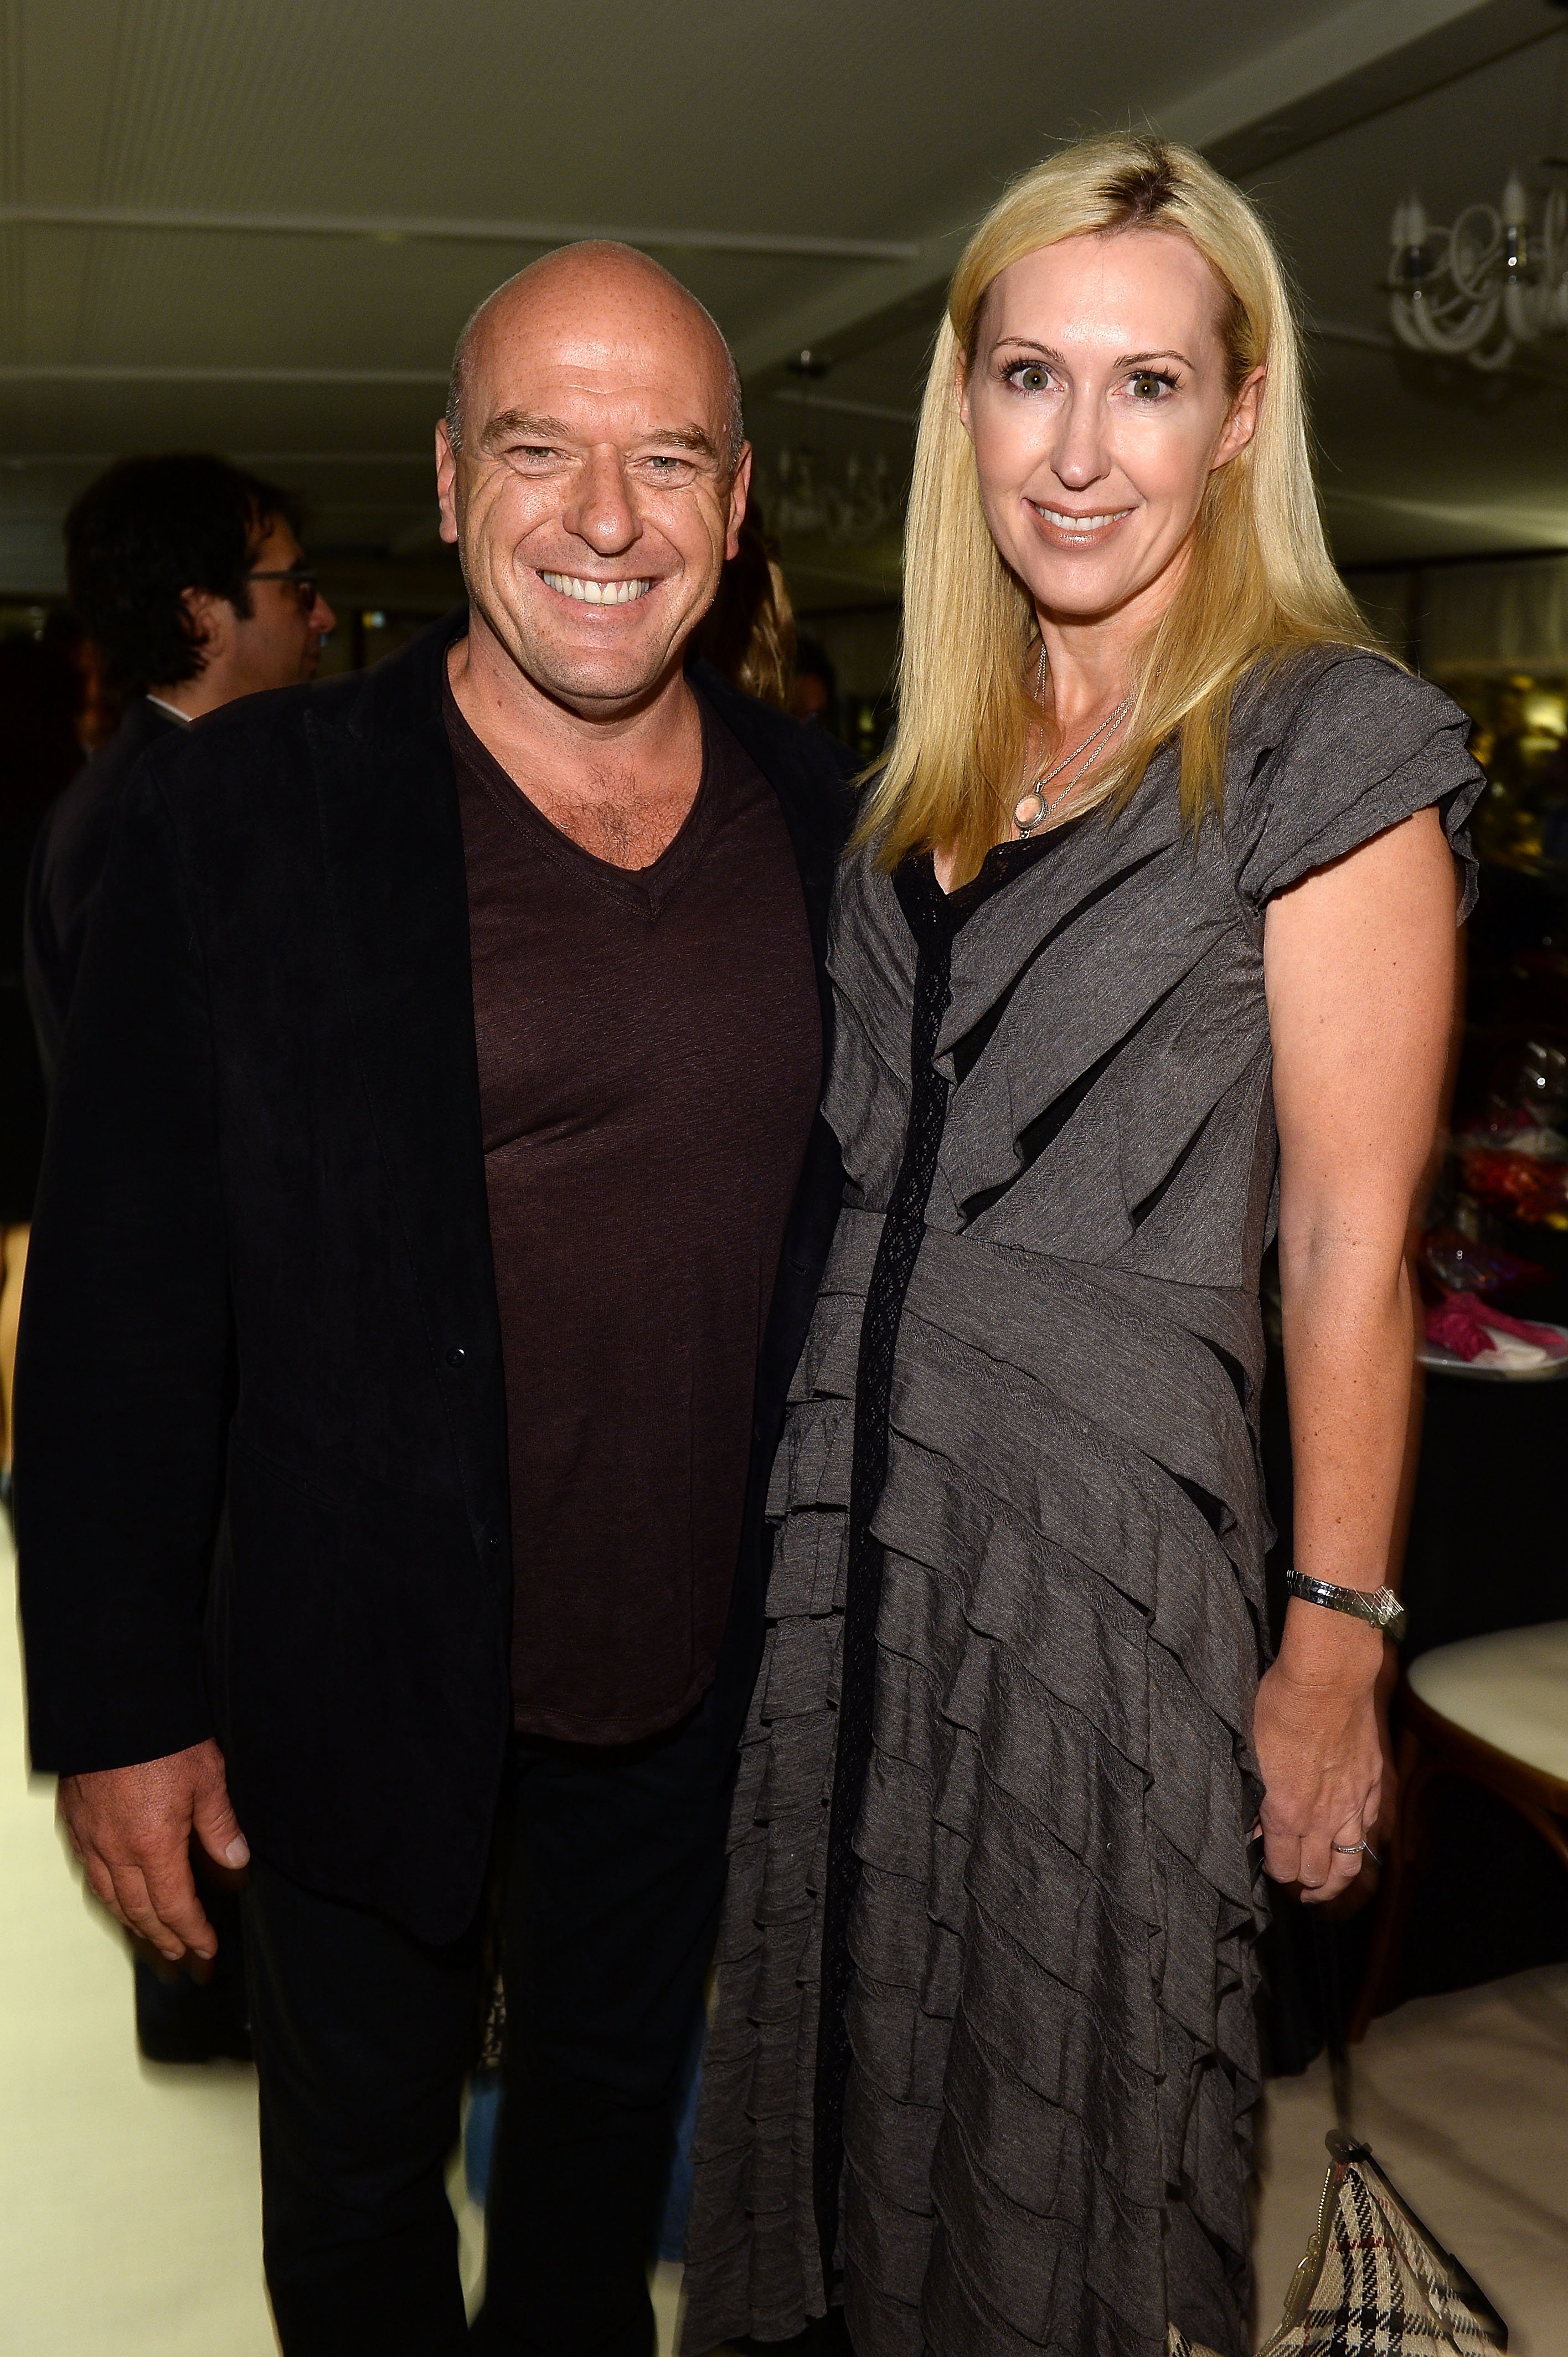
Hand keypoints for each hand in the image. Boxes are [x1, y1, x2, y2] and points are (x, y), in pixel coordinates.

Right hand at [57, 1739, 248, 1963]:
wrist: (116, 1701)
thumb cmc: (163, 1736)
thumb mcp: (208, 1777)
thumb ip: (220, 1825)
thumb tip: (236, 1861)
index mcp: (153, 1843)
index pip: (174, 1906)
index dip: (191, 1932)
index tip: (206, 1949)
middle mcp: (115, 1849)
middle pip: (139, 1911)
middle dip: (163, 1940)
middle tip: (181, 1957)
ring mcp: (89, 1837)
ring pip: (108, 1898)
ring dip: (132, 1924)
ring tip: (152, 1938)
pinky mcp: (73, 1822)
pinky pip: (88, 1872)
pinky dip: (105, 1894)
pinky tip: (116, 1897)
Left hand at [1252, 1629, 1383, 1903]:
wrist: (1330, 1678)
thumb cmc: (1282, 1706)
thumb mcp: (1252, 1752)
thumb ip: (1256, 1796)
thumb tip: (1257, 1824)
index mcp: (1287, 1813)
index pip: (1283, 1868)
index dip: (1275, 1874)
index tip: (1270, 1868)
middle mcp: (1323, 1819)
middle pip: (1319, 1876)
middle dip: (1306, 1886)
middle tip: (1299, 1887)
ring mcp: (1354, 1805)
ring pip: (1352, 1864)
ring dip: (1338, 1881)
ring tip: (1327, 1886)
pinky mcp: (1375, 1787)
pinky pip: (1371, 1831)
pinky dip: (1362, 1845)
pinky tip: (1353, 1844)